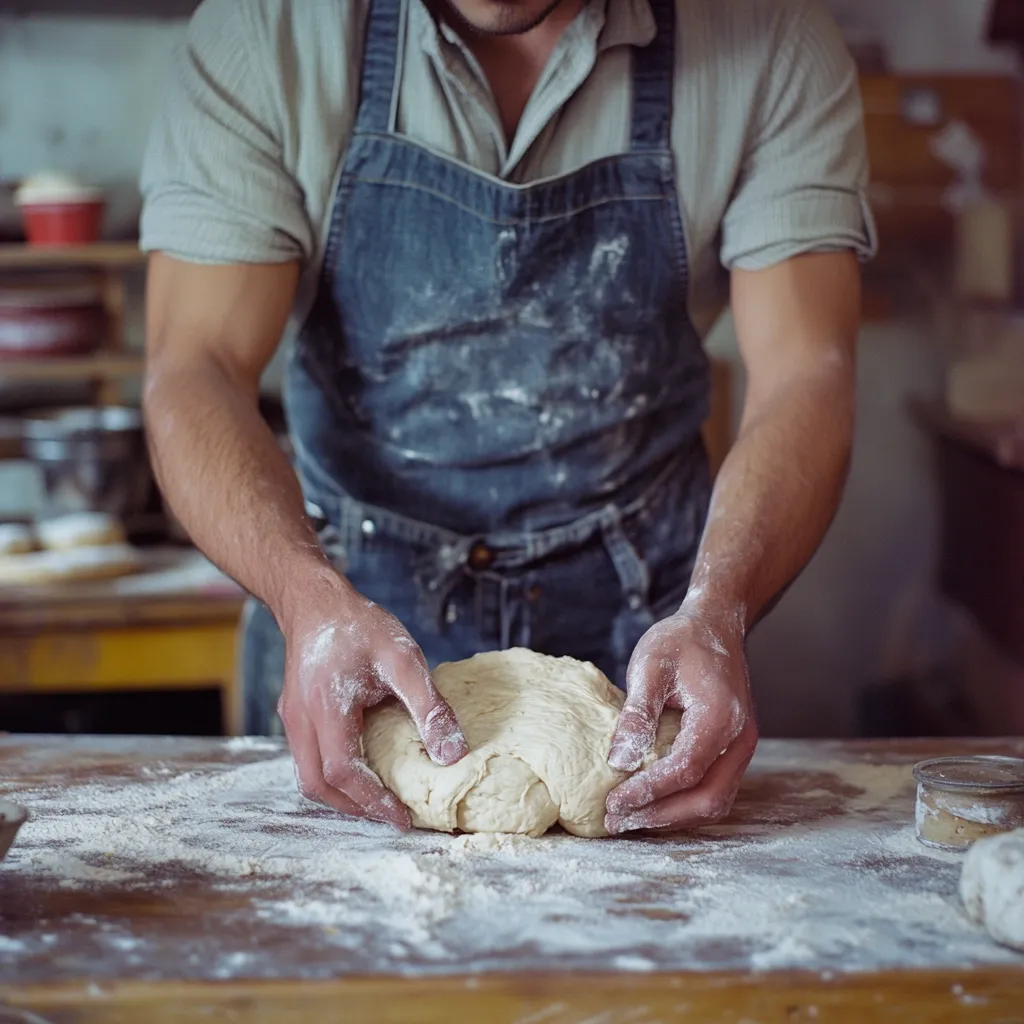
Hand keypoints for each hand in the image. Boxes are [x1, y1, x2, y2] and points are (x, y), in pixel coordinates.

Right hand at [277, 572, 468, 827]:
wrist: (315, 601)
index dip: (373, 802)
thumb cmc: (359, 625)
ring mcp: (292, 719)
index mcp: (327, 708)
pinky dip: (332, 776)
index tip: (403, 818)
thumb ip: (429, 707)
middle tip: (390, 816)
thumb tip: (453, 755)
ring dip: (340, 795)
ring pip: (308, 776)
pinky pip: (307, 759)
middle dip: (354, 808)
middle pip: (317, 785)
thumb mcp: (404, 659)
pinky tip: (360, 768)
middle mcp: (300, 720)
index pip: (343, 772)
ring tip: (377, 799)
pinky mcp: (293, 715)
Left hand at [604, 607, 756, 833]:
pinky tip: (651, 804)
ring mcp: (740, 748)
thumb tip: (619, 762)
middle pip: (706, 799)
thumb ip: (637, 714)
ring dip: (672, 816)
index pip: (685, 770)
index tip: (613, 802)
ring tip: (629, 819)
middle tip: (617, 821)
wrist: (715, 626)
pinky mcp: (732, 751)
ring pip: (713, 801)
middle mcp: (739, 739)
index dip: (648, 792)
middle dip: (660, 816)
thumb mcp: (650, 666)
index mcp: (721, 716)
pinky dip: (683, 804)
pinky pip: (713, 789)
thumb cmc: (681, 641)